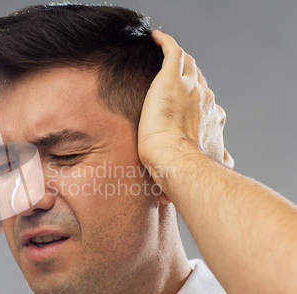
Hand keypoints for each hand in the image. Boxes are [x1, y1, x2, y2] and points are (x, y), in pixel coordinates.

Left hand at [138, 30, 233, 177]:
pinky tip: (156, 37)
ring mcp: (190, 86)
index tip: (187, 101)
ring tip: (167, 52)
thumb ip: (219, 158)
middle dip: (189, 76)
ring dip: (179, 57)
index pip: (206, 101)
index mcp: (213, 118)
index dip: (198, 99)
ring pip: (187, 63)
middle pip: (198, 80)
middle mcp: (206, 98)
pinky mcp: (172, 78)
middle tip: (174, 75)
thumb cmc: (185, 166)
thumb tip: (226, 162)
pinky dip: (165, 42)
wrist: (174, 159)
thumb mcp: (210, 162)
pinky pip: (172, 51)